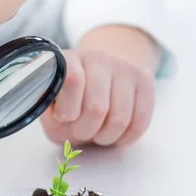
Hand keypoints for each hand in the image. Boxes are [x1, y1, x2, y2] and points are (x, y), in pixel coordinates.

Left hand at [41, 25, 159, 146]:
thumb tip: (62, 118)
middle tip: (81, 131)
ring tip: (98, 134)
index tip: (65, 117)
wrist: (100, 79)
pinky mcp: (145, 80)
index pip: (73, 81)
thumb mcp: (51, 107)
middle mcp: (97, 58)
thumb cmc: (71, 101)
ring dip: (106, 137)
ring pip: (120, 119)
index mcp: (68, 60)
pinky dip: (126, 138)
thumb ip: (49, 114)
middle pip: (97, 108)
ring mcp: (124, 67)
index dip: (68, 111)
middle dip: (86, 131)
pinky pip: (139, 122)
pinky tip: (116, 134)